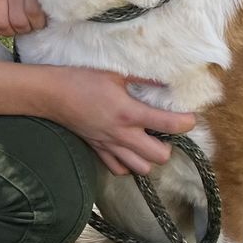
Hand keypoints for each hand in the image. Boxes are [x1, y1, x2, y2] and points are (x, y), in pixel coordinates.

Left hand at [0, 0, 46, 38]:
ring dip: (38, 22)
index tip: (13, 27)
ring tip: (39, 16)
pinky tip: (48, 9)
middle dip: (24, 28)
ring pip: (34, 16)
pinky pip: (50, 6)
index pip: (0, 21)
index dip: (7, 31)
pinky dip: (49, 13)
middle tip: (28, 22)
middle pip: (18, 22)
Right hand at [42, 69, 197, 175]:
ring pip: (141, 169)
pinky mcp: (98, 151)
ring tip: (148, 143)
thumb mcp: (116, 73)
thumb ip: (143, 78)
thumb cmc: (83, 80)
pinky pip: (119, 170)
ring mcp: (110, 146)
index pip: (169, 124)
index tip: (189, 118)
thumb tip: (166, 80)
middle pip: (159, 156)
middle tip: (165, 133)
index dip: (186, 123)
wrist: (53, 95)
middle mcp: (122, 134)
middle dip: (169, 146)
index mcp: (129, 112)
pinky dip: (128, 164)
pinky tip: (129, 150)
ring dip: (149, 158)